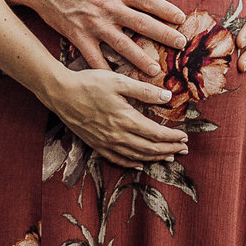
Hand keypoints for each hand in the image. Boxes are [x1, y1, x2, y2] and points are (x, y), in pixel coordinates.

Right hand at [0, 0, 186, 76]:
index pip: (148, 0)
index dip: (167, 11)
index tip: (182, 20)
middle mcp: (108, 7)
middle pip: (142, 24)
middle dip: (164, 35)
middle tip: (181, 45)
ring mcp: (93, 24)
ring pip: (122, 45)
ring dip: (140, 58)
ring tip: (156, 70)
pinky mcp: (78, 36)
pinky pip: (94, 57)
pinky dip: (105, 70)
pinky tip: (117, 82)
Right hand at [47, 69, 188, 167]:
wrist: (60, 93)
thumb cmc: (89, 84)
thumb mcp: (119, 81)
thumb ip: (144, 91)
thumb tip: (167, 97)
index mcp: (125, 119)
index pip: (156, 134)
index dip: (173, 138)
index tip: (185, 137)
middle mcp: (117, 136)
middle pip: (150, 148)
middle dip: (169, 150)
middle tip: (184, 150)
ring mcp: (106, 143)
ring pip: (136, 156)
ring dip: (155, 158)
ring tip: (169, 157)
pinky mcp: (96, 145)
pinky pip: (118, 160)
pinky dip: (133, 163)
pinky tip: (141, 164)